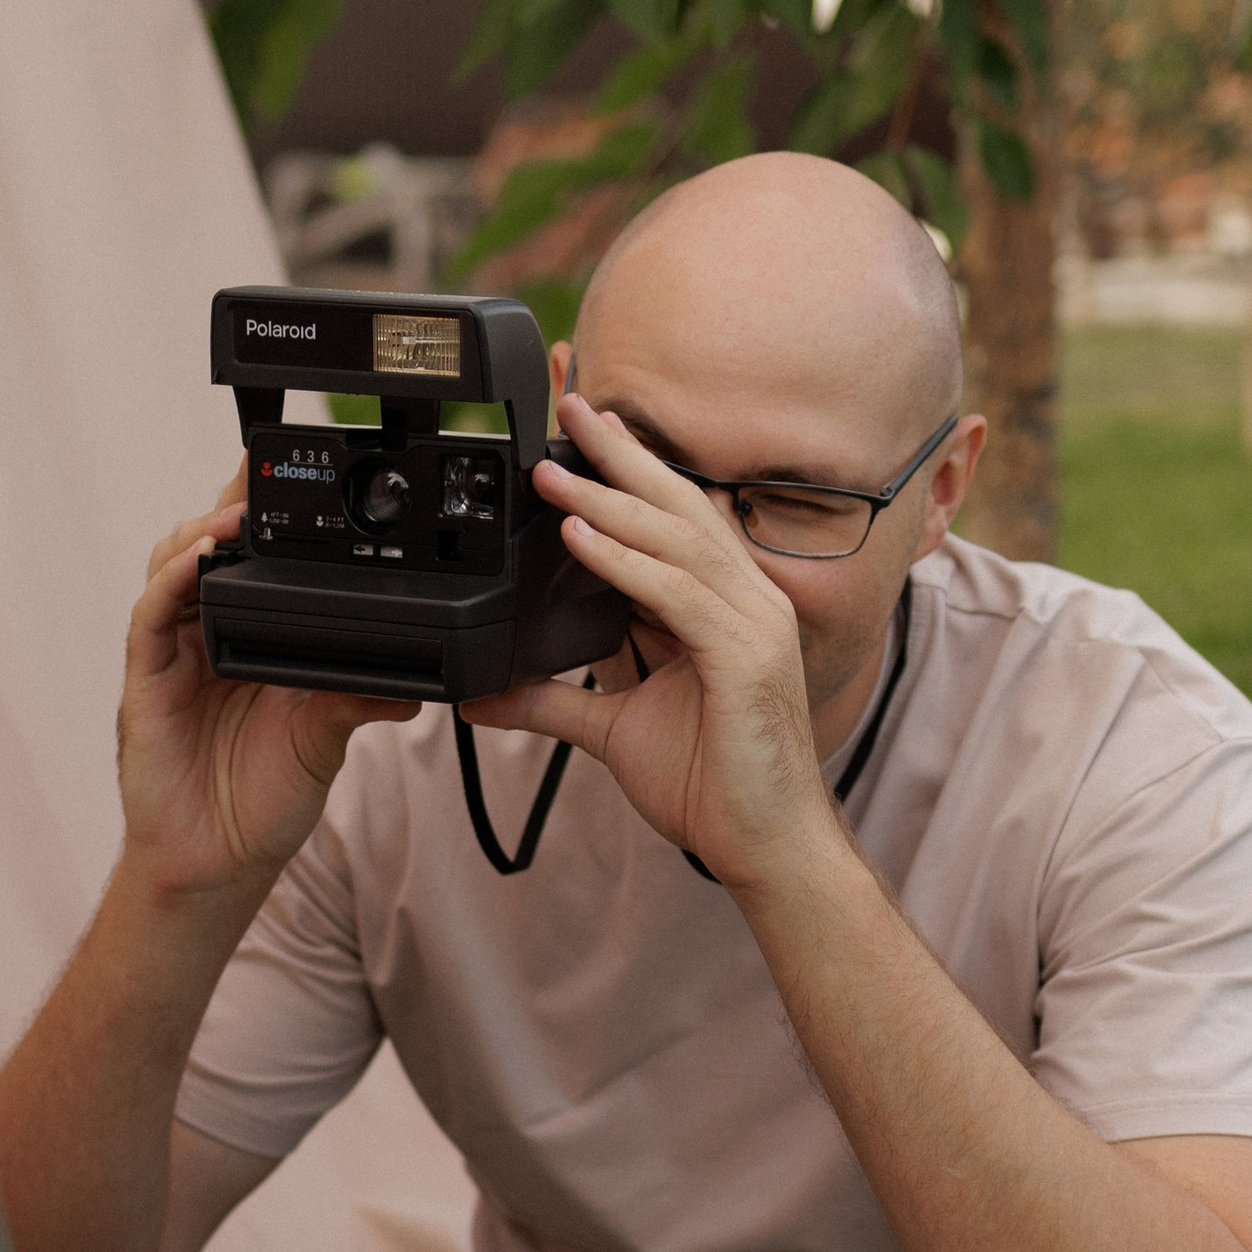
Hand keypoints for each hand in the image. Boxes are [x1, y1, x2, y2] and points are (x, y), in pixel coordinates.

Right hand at [115, 500, 413, 900]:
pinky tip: (198, 564)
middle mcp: (206, 635)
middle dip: (231, 502)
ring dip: (202, 534)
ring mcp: (172, 654)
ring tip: (238, 515)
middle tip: (264, 467)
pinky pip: (149, 617)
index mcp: (249, 638)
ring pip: (171, 566)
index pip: (255, 560)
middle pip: (207, 545)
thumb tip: (415, 678)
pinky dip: (170, 583)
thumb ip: (358, 698)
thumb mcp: (324, 738)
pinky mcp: (145, 681)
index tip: (302, 470)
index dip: (268, 515)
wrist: (218, 863)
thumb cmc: (261, 799)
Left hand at [464, 395, 837, 890]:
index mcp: (722, 607)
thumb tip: (486, 694)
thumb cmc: (714, 785)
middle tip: (568, 404)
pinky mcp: (746, 658)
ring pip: (676, 541)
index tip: (578, 431)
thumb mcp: (615, 729)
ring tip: (551, 467)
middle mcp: (746, 601)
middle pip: (680, 507)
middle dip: (622, 454)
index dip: (631, 471)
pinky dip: (624, 562)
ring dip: (609, 499)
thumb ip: (555, 701)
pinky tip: (578, 535)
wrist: (765, 847)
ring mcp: (754, 624)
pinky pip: (675, 595)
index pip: (675, 520)